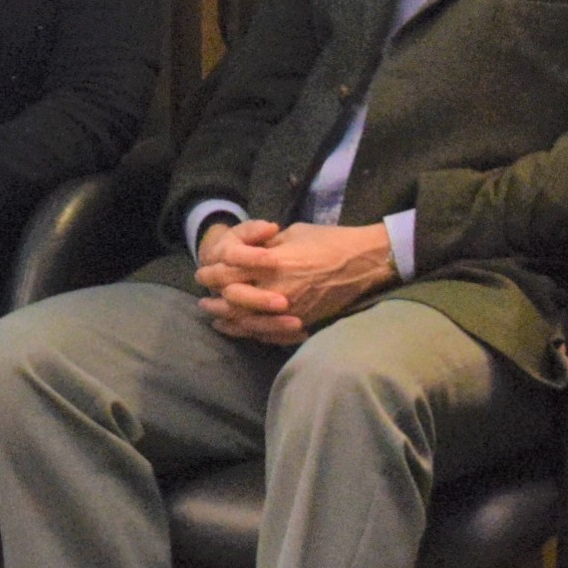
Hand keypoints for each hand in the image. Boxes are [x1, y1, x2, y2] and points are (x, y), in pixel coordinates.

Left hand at [194, 218, 395, 345]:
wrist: (365, 262)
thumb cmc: (329, 241)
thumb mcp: (292, 234)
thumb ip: (264, 246)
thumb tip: (243, 254)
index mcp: (273, 261)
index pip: (229, 269)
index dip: (212, 270)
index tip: (204, 270)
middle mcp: (278, 288)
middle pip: (232, 299)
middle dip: (213, 297)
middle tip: (203, 296)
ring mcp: (289, 309)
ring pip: (246, 320)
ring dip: (225, 318)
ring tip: (213, 315)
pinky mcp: (301, 322)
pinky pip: (267, 333)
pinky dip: (248, 332)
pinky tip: (237, 329)